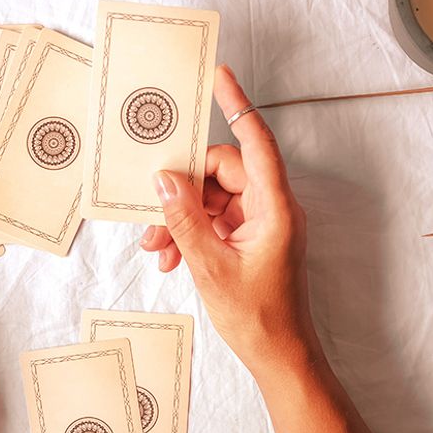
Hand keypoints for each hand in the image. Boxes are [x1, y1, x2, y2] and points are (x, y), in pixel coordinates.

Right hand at [140, 65, 316, 374]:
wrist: (280, 357)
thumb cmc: (260, 317)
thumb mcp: (210, 267)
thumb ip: (185, 220)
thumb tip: (164, 180)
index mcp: (276, 207)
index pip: (256, 141)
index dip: (237, 105)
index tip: (220, 75)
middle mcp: (273, 207)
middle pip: (222, 171)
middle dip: (183, 190)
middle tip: (152, 216)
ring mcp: (263, 222)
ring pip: (214, 197)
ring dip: (182, 217)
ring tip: (157, 247)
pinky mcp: (252, 238)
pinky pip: (216, 219)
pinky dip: (192, 232)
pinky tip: (170, 257)